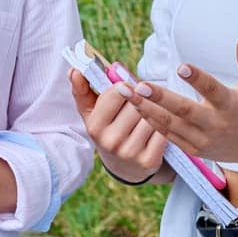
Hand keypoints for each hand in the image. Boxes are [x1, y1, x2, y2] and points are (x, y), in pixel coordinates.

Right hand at [70, 66, 166, 182]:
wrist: (125, 166)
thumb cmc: (109, 128)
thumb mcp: (92, 111)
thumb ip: (82, 89)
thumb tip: (74, 70)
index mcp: (95, 127)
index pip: (118, 92)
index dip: (126, 86)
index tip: (127, 89)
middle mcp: (111, 142)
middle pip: (137, 103)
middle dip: (141, 99)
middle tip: (139, 103)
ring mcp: (130, 153)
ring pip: (152, 115)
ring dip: (154, 111)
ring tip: (148, 115)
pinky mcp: (149, 160)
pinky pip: (163, 130)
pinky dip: (163, 126)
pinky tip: (158, 128)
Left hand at [124, 36, 237, 168]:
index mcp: (230, 105)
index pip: (212, 89)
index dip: (197, 78)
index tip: (181, 66)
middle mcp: (215, 124)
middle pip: (183, 110)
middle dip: (159, 98)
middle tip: (138, 85)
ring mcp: (203, 140)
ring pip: (170, 124)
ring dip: (147, 109)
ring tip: (128, 94)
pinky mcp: (195, 150)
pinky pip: (169, 136)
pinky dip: (152, 123)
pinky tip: (137, 109)